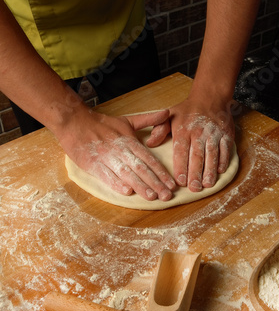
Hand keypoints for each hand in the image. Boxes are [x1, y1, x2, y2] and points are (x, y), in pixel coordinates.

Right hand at [59, 108, 175, 200]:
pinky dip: (115, 183)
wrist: (74, 122)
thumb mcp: (127, 120)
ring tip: (151, 197)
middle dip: (155, 183)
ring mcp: (106, 157)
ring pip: (126, 173)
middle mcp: (120, 149)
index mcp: (129, 141)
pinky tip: (126, 191)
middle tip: (167, 196)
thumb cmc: (102, 124)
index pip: (149, 159)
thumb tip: (167, 113)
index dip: (161, 172)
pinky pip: (105, 174)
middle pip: (141, 168)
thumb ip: (148, 119)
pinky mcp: (92, 163)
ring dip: (140, 185)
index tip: (172, 184)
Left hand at [147, 99, 234, 191]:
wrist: (210, 97)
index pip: (181, 151)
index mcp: (183, 130)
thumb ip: (159, 129)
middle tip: (194, 188)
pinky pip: (225, 149)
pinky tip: (220, 172)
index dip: (181, 166)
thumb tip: (150, 143)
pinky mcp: (226, 134)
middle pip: (197, 155)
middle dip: (195, 173)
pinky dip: (223, 160)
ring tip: (207, 184)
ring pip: (212, 154)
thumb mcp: (170, 116)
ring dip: (210, 170)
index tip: (180, 181)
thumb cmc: (187, 111)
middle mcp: (199, 133)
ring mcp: (214, 134)